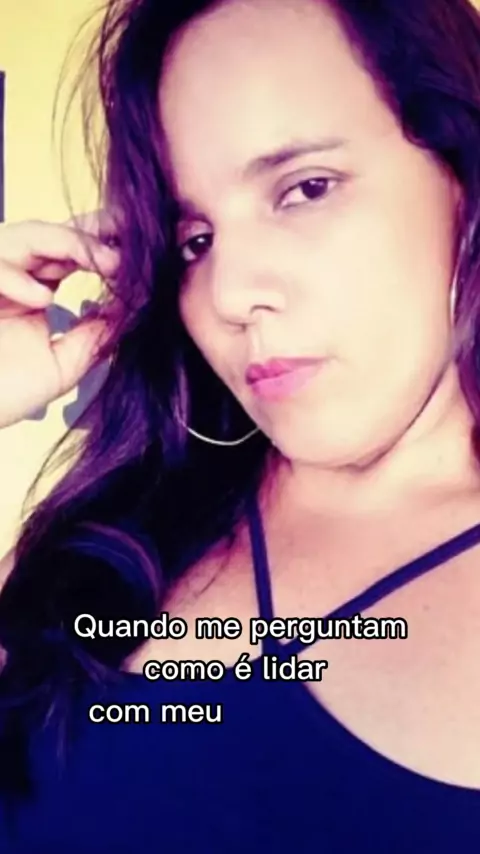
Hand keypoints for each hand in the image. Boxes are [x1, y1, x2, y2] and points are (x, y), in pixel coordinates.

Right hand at [0, 211, 119, 428]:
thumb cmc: (4, 394)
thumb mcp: (63, 364)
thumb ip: (94, 335)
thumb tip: (132, 307)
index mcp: (32, 289)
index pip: (68, 253)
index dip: (100, 245)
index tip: (139, 250)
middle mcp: (10, 275)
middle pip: (50, 233)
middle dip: (91, 234)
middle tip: (126, 243)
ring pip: (25, 234)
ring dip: (67, 244)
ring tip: (104, 262)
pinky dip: (17, 278)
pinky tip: (43, 299)